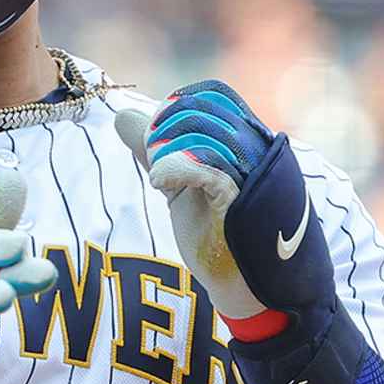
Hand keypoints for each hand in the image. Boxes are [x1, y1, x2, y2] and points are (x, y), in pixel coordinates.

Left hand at [113, 80, 336, 327]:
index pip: (211, 94)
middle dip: (164, 127)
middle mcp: (258, 149)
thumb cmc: (221, 235)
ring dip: (165, 150)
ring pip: (200, 131)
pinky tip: (162, 187)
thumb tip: (124, 116)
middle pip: (202, 107)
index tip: (156, 140)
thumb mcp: (183, 184)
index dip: (175, 106)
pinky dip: (171, 169)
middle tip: (154, 159)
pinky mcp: (243, 200)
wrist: (250, 290)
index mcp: (249, 141)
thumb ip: (157, 150)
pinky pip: (204, 165)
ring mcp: (255, 173)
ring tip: (161, 181)